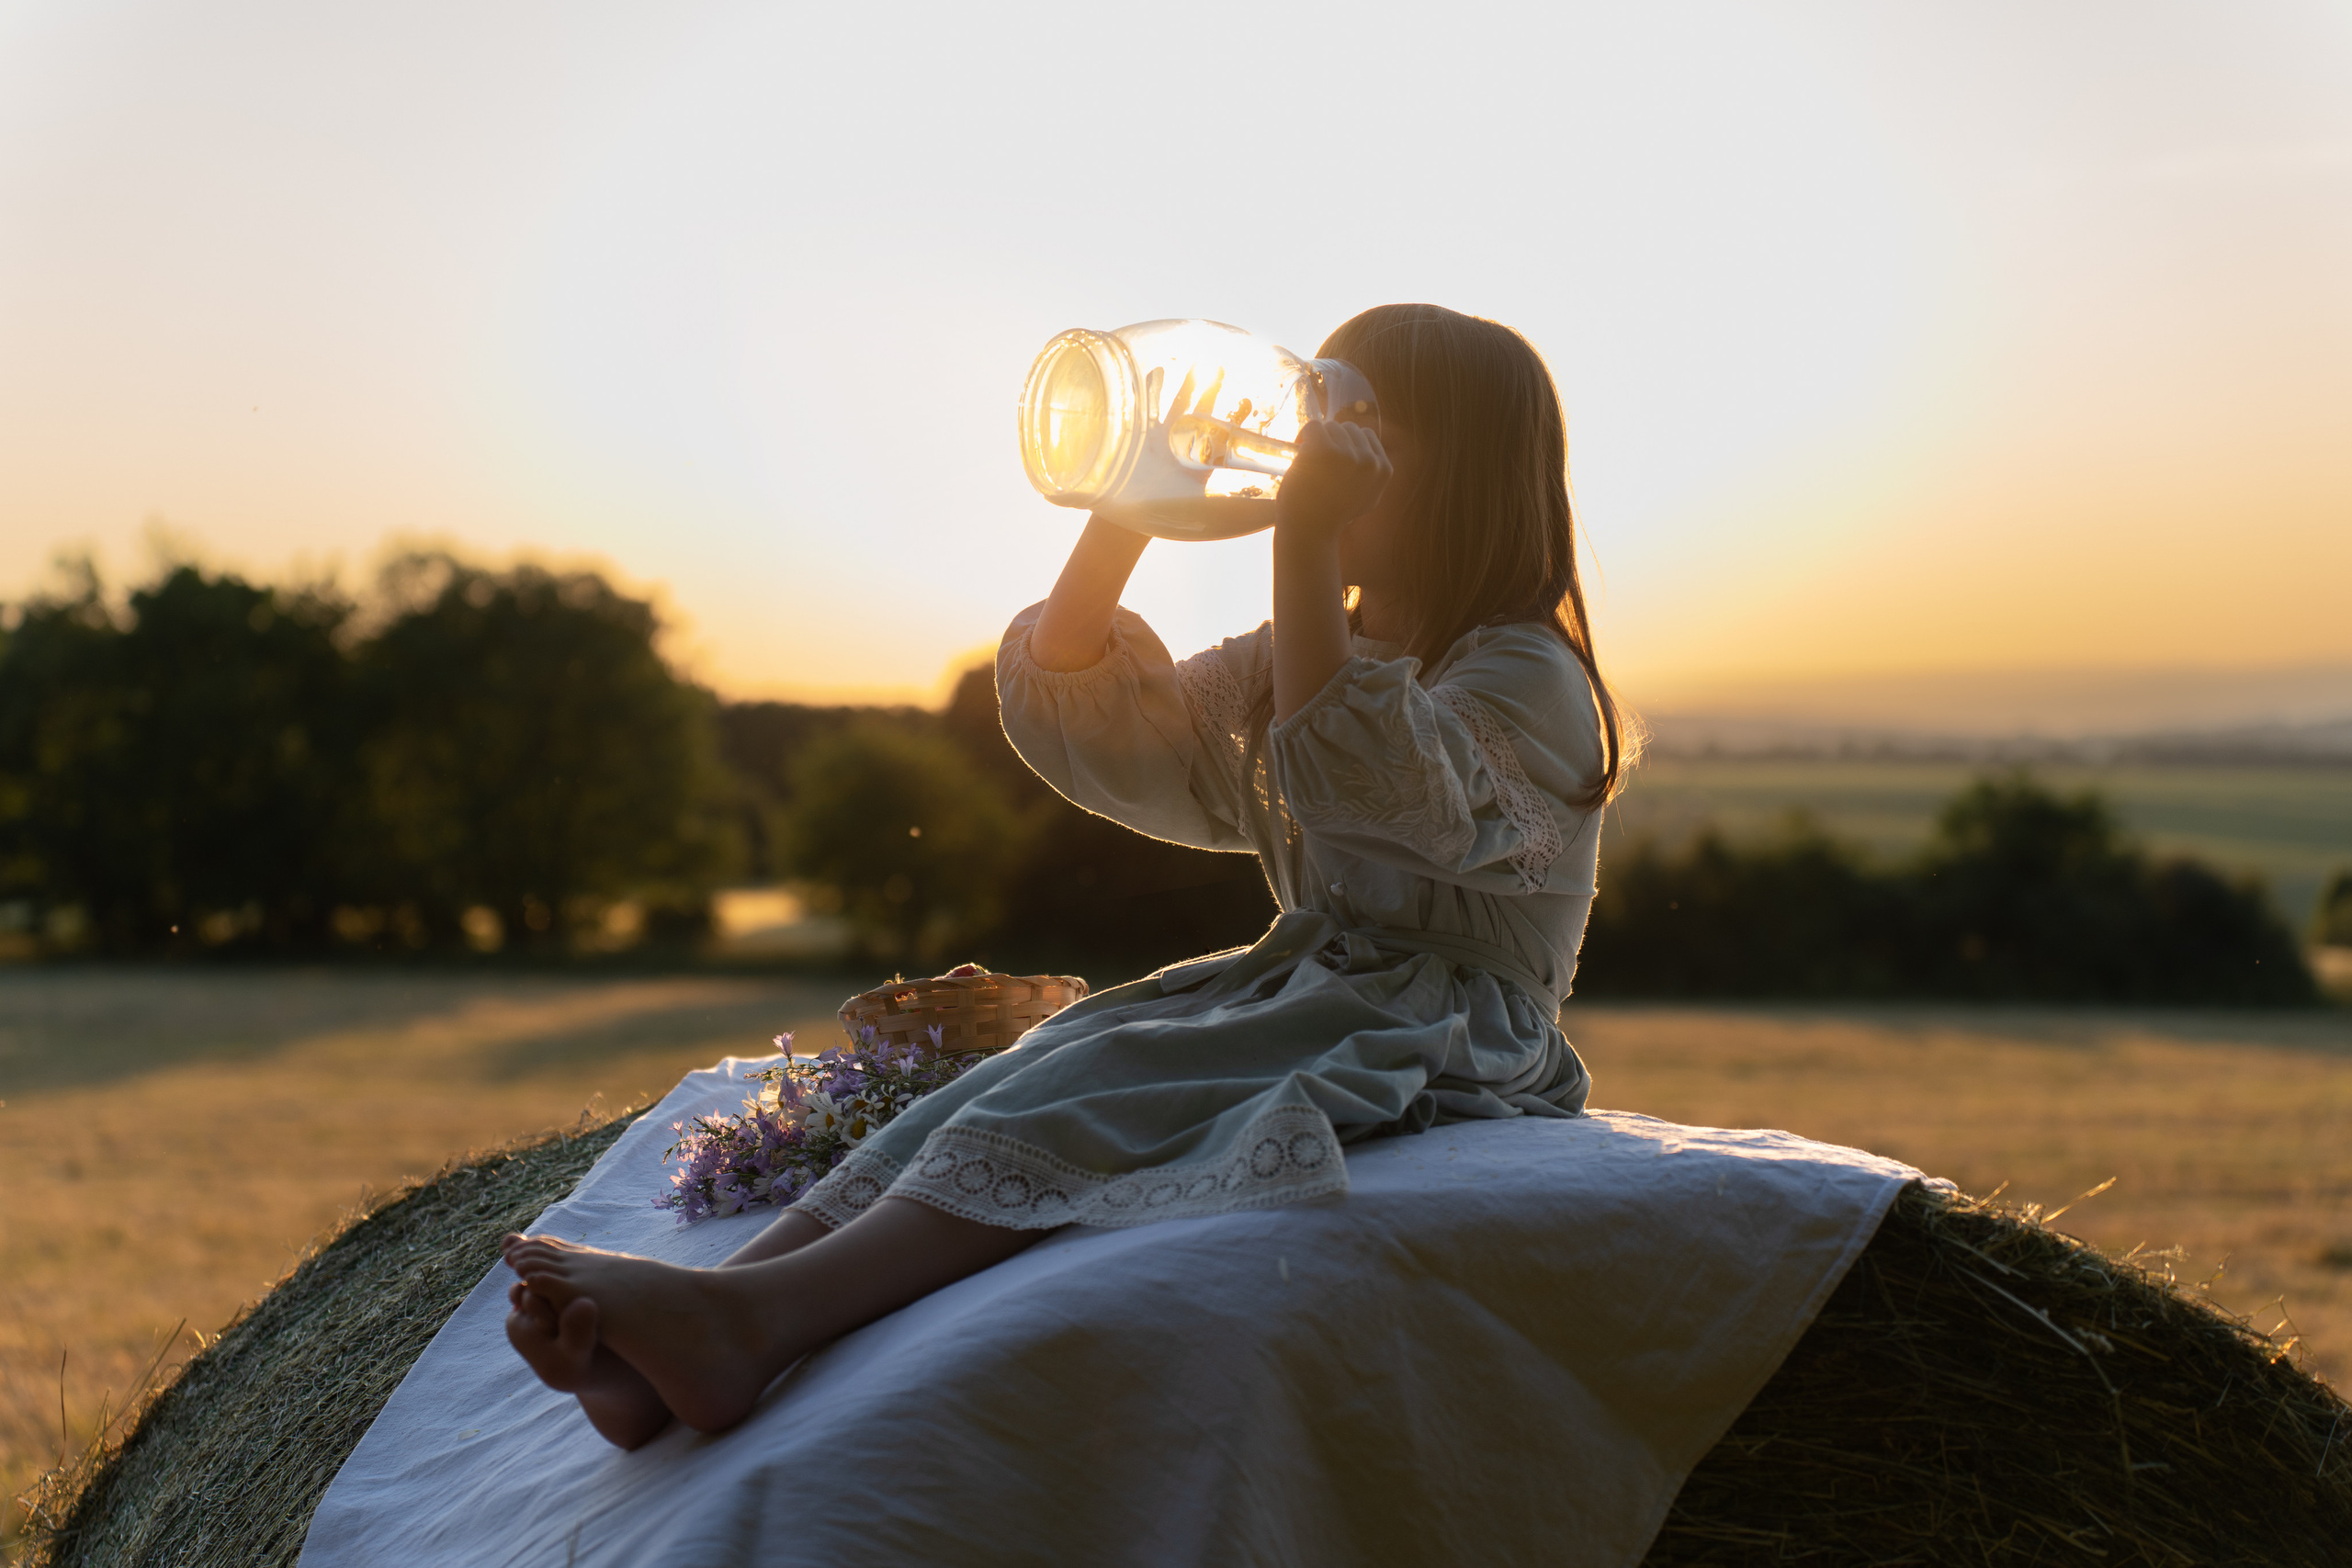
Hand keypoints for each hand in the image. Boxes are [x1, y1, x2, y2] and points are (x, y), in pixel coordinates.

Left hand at [1276, 418, 1390, 542]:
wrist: (1309, 532)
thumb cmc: (1331, 517)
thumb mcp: (1365, 499)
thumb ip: (1370, 476)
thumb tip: (1370, 453)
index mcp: (1383, 470)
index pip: (1367, 436)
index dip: (1348, 444)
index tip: (1334, 459)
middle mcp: (1370, 461)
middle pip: (1350, 428)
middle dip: (1334, 440)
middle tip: (1318, 460)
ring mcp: (1348, 454)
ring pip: (1332, 426)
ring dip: (1318, 439)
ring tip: (1309, 461)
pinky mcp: (1325, 449)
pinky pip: (1314, 426)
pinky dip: (1304, 436)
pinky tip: (1300, 452)